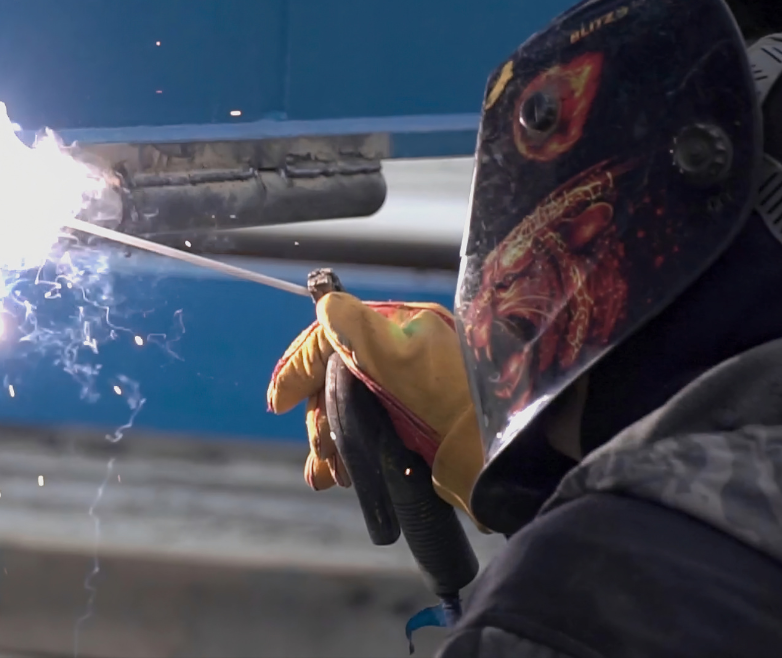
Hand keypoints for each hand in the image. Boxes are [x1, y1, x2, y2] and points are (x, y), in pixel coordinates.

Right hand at [267, 292, 484, 521]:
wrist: (502, 456)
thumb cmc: (453, 402)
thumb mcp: (399, 356)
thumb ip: (356, 325)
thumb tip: (324, 304)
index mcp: (398, 329)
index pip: (332, 336)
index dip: (300, 366)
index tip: (280, 403)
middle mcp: (399, 356)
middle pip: (335, 379)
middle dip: (319, 418)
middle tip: (323, 454)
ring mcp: (405, 394)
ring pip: (346, 411)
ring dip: (328, 443)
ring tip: (328, 476)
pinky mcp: (411, 428)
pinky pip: (364, 435)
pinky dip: (345, 456)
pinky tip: (337, 477)